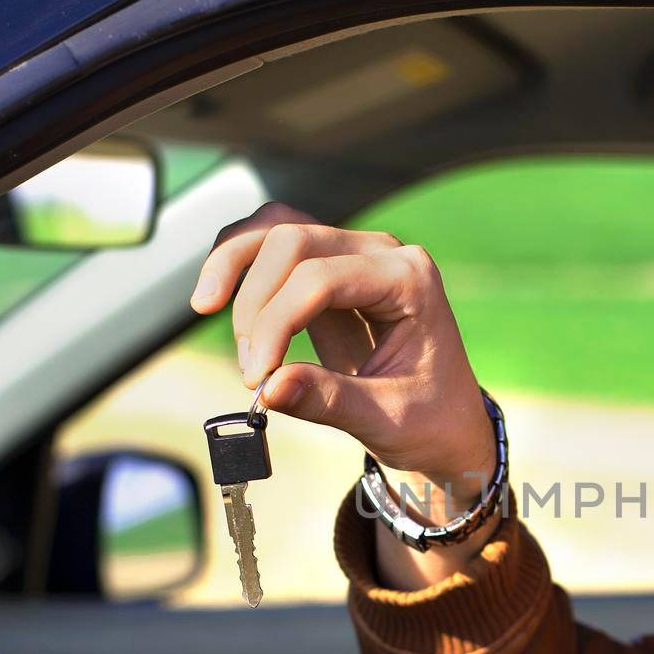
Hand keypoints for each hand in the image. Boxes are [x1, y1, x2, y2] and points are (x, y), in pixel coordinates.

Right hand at [190, 203, 494, 509]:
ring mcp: (355, 254)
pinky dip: (241, 264)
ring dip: (235, 266)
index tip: (256, 380)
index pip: (320, 279)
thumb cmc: (429, 420)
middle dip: (255, 301)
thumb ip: (329, 401)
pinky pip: (273, 246)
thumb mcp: (386, 419)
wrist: (447, 424)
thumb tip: (268, 390)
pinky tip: (218, 296)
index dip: (275, 323)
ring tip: (206, 308)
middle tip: (250, 369)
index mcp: (410, 280)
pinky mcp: (330, 268)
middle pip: (291, 240)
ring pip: (276, 229)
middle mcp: (383, 253)